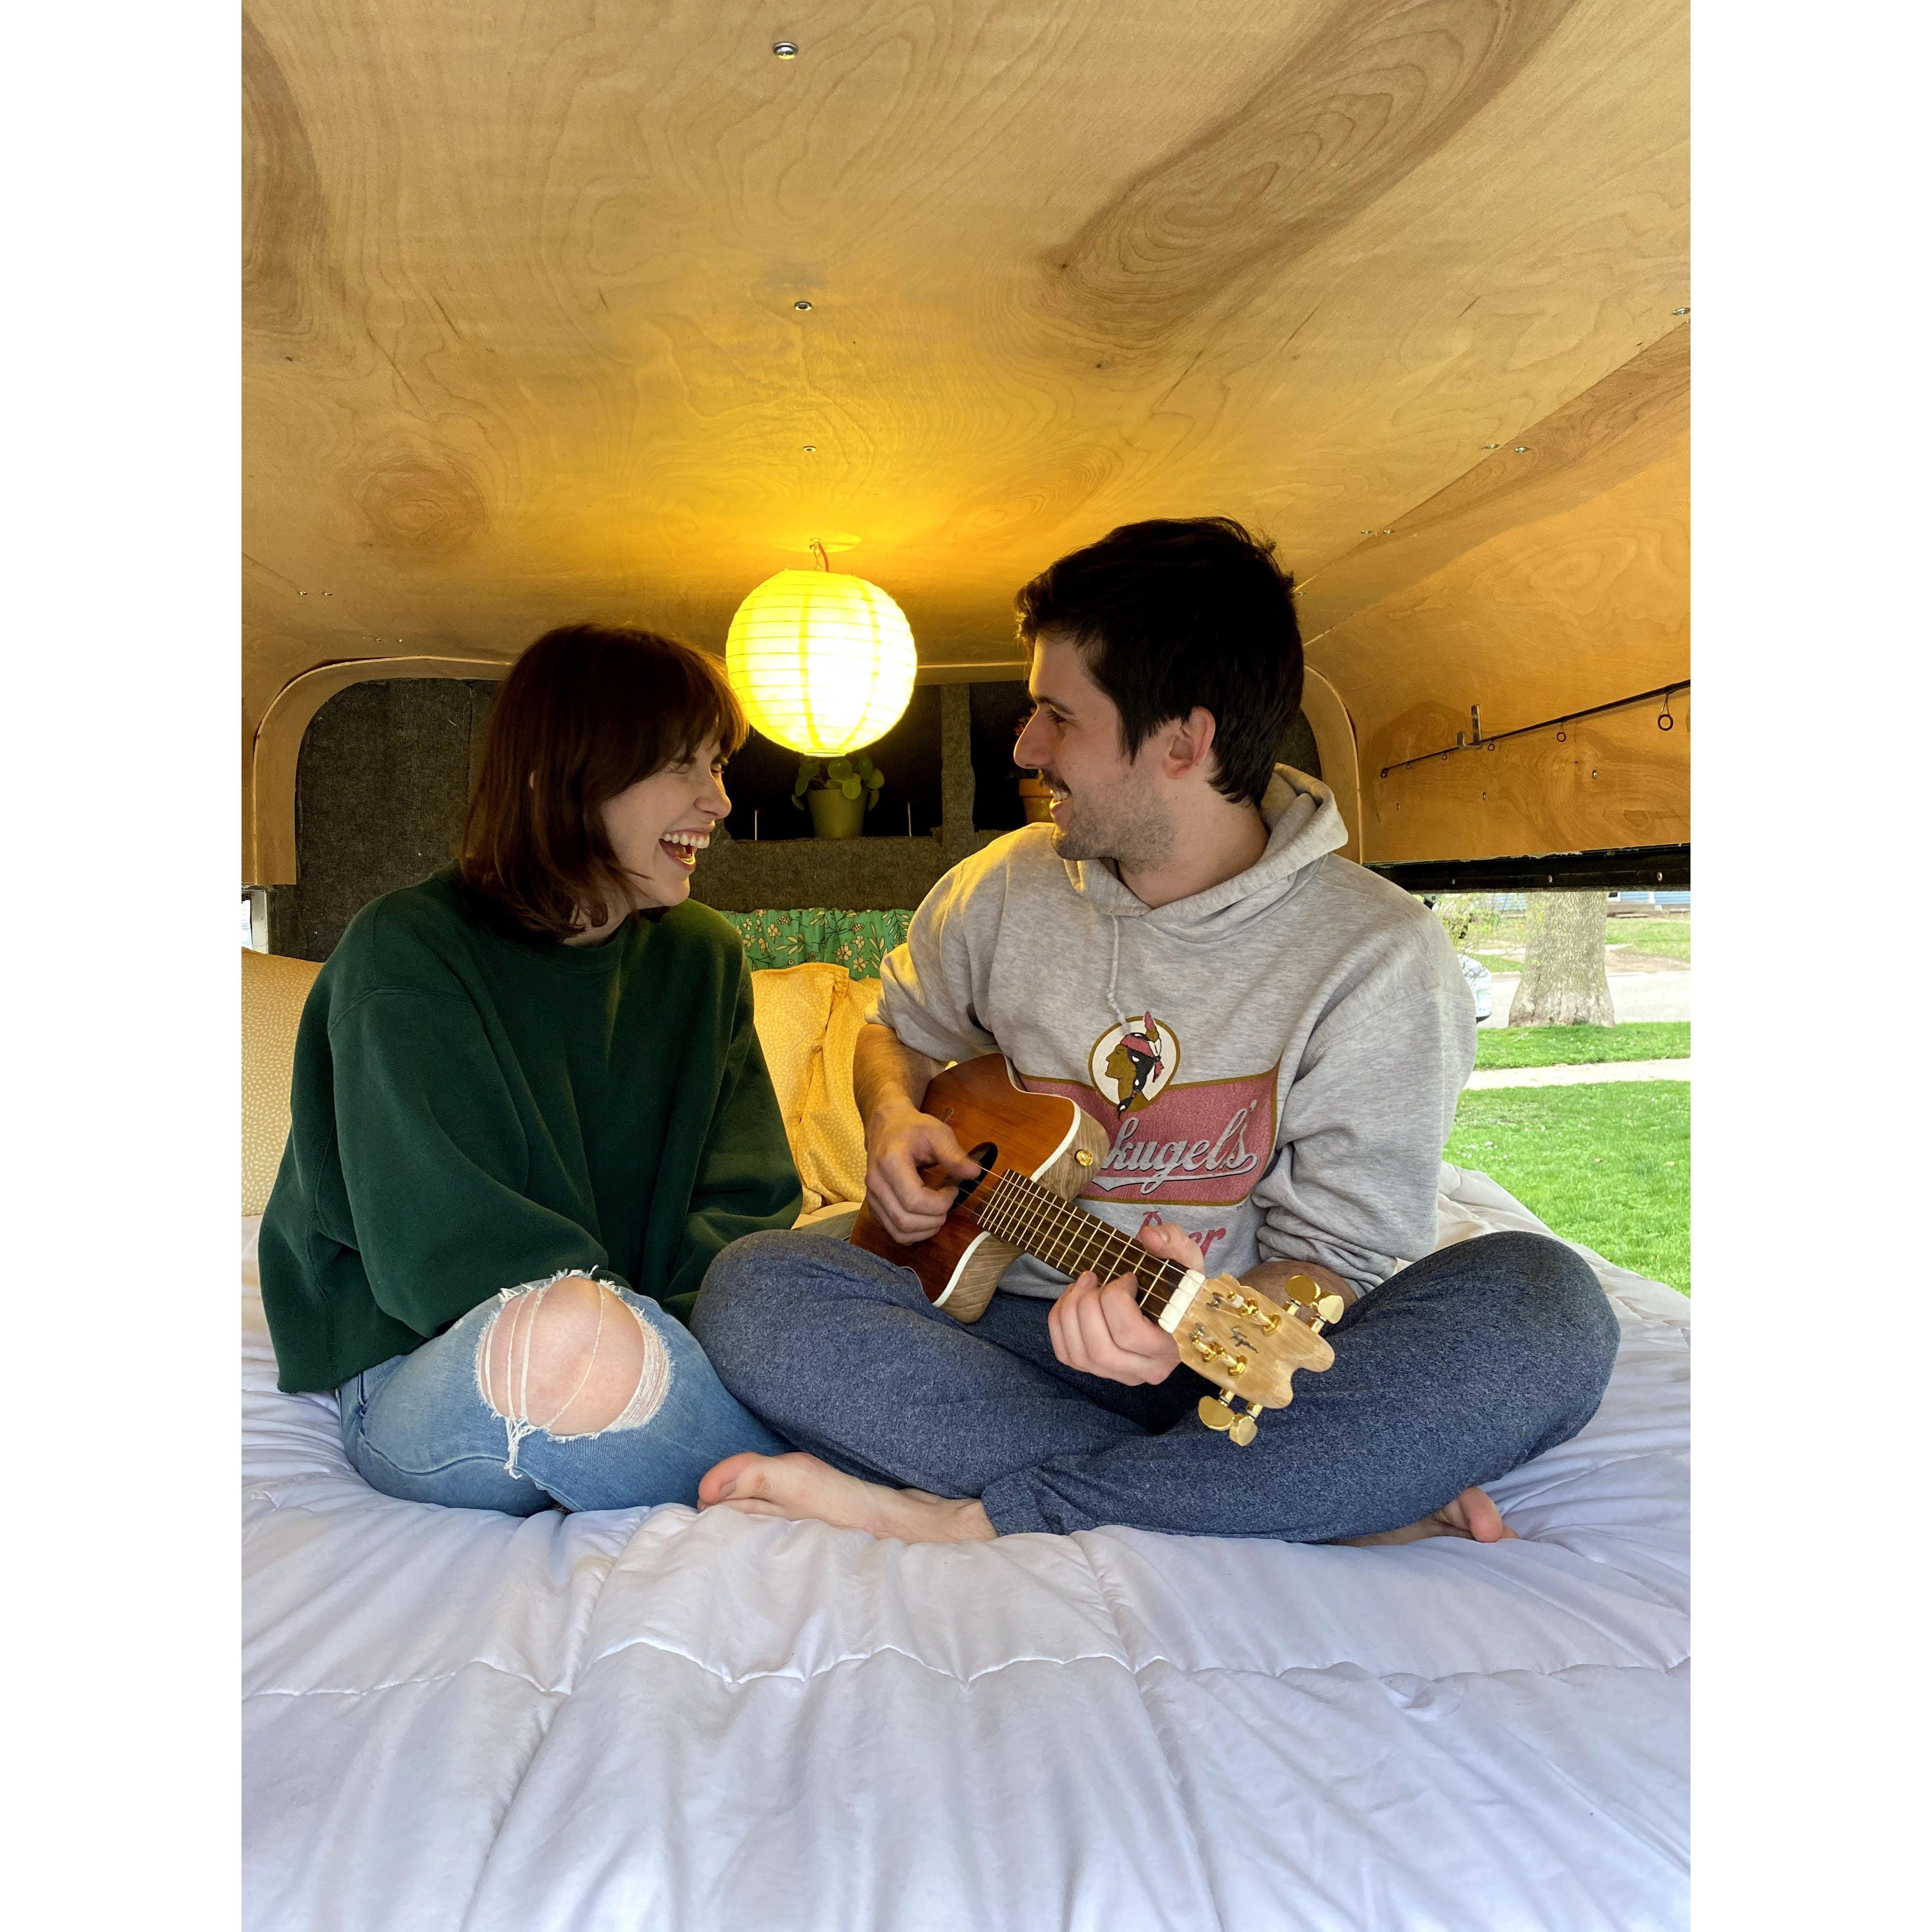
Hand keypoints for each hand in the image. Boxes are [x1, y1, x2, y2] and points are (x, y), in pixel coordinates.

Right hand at [863, 1101, 981, 1244]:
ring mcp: (872, 1196)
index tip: (953, 1190)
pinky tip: (926, 1220)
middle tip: (947, 1205)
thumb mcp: (937, 1132)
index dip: (940, 1203)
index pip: (914, 1200)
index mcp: (891, 1162)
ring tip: (939, 1215)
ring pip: (898, 1231)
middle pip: (905, 1220)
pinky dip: (913, 1233)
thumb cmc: (912, 1128)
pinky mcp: (874, 1205)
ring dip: (924, 1231)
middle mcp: (876, 1182)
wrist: (886, 1125)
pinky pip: (893, 1231)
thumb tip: (974, 1173)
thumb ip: (954, 1154)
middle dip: (934, 1220)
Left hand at [1047, 1222, 1201, 1385]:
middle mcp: (1146, 1370)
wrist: (1169, 1303)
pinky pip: (1065, 1354)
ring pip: (1079, 1354)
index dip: (1117, 1297)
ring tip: (1085, 1283)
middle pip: (1100, 1347)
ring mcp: (1119, 1374)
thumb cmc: (1176, 1282)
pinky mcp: (1096, 1370)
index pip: (1130, 1333)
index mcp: (1172, 1348)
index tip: (1126, 1277)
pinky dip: (1060, 1321)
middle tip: (1097, 1279)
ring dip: (1071, 1310)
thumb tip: (1148, 1236)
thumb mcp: (1184, 1257)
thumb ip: (1173, 1241)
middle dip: (1088, 1304)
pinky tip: (1073, 1298)